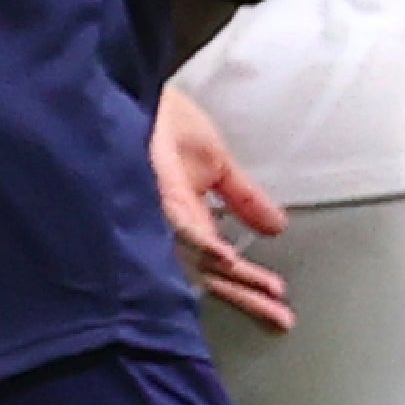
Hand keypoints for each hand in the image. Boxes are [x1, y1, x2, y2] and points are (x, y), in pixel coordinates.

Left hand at [153, 81, 294, 333]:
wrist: (124, 84)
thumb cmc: (158, 119)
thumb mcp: (213, 159)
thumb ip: (242, 195)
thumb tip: (278, 226)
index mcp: (182, 215)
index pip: (220, 262)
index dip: (250, 285)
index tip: (281, 308)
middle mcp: (165, 221)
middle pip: (208, 270)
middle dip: (246, 295)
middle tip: (281, 320)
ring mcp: (154, 209)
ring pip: (193, 257)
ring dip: (231, 278)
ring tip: (265, 295)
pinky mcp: (145, 189)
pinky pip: (175, 221)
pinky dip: (200, 240)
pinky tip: (223, 257)